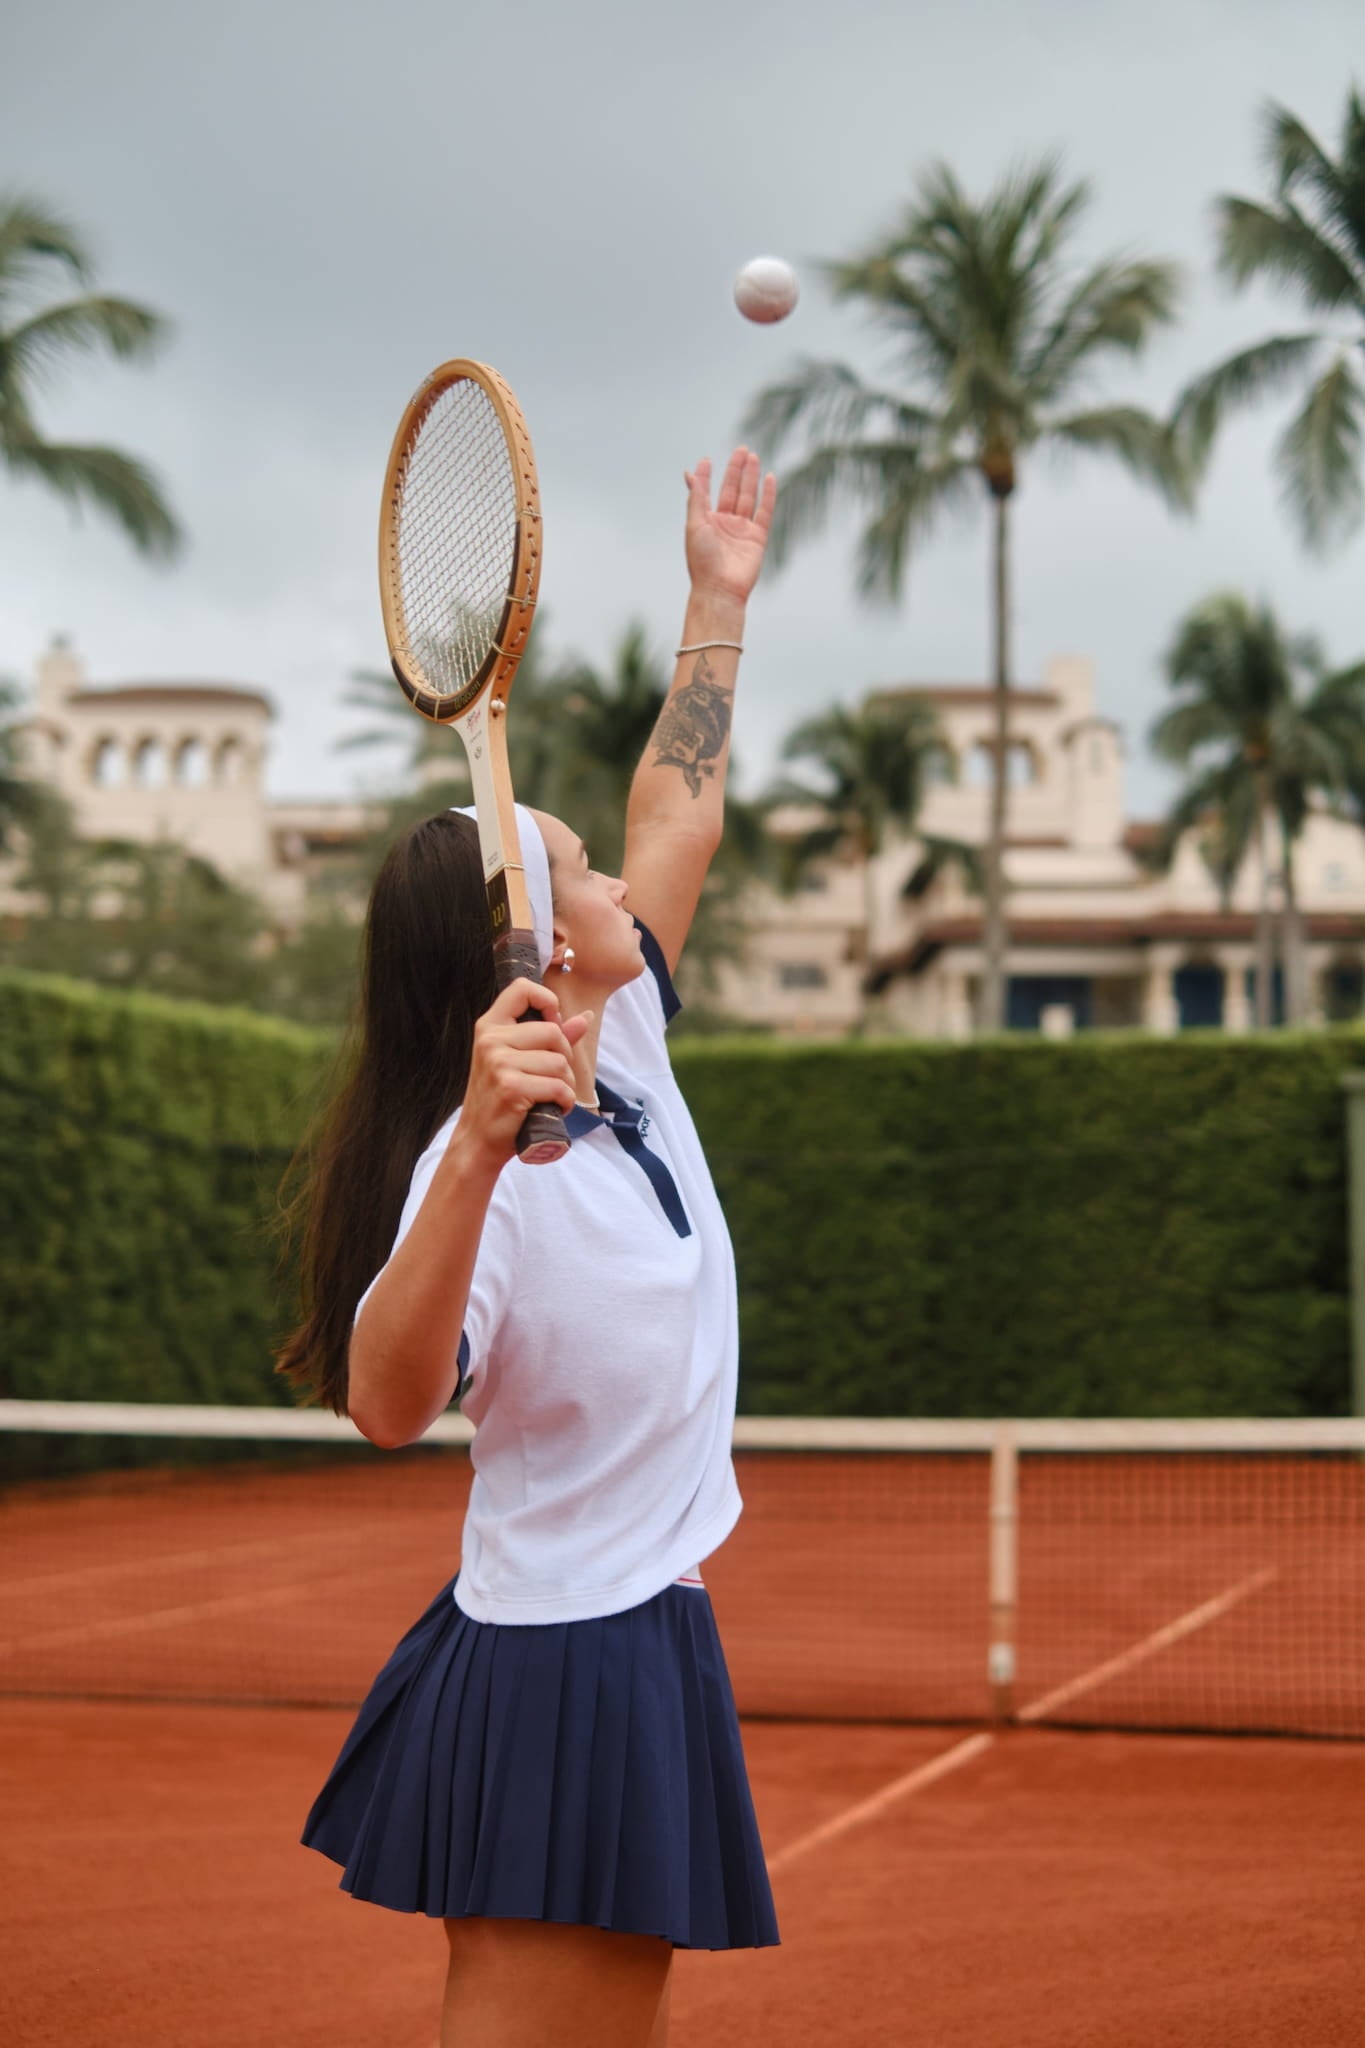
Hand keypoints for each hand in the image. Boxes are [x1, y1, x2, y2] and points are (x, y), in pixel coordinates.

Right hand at [456, 979, 591, 1172]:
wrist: (478, 1139)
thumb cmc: (501, 1098)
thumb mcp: (518, 1061)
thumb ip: (552, 1038)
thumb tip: (585, 1018)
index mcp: (490, 1025)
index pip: (522, 988)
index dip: (547, 1001)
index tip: (552, 1025)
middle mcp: (491, 1039)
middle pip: (553, 1032)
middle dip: (564, 1058)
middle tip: (554, 1077)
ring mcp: (499, 1063)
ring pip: (559, 1062)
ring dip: (566, 1084)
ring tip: (551, 1095)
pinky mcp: (510, 1087)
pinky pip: (558, 1086)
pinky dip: (564, 1101)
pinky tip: (553, 1107)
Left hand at [683, 447, 776, 607]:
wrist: (720, 589)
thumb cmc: (702, 560)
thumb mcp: (695, 524)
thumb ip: (696, 497)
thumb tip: (689, 473)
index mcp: (706, 520)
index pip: (707, 492)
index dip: (706, 476)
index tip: (706, 460)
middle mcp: (724, 523)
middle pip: (732, 489)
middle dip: (736, 469)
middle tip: (741, 449)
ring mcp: (742, 529)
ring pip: (748, 497)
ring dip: (751, 477)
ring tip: (753, 456)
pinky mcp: (758, 538)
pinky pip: (765, 512)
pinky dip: (768, 494)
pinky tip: (770, 478)